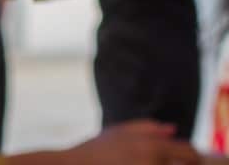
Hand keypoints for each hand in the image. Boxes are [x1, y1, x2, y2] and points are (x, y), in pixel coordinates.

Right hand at [66, 121, 201, 164]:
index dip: (193, 158)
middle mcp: (154, 160)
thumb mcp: (118, 132)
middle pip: (187, 164)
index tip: (188, 162)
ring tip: (142, 162)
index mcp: (152, 144)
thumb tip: (173, 130)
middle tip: (171, 164)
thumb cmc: (95, 150)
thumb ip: (147, 127)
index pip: (190, 152)